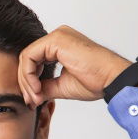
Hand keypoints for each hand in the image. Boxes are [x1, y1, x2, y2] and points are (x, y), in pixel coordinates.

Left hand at [17, 25, 132, 107]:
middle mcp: (58, 37)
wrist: (111, 80)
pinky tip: (37, 89)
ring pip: (26, 58)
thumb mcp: (62, 86)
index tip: (33, 100)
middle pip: (28, 59)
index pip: (34, 61)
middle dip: (26, 83)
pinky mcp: (56, 40)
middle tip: (32, 101)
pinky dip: (29, 75)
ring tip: (36, 98)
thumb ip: (45, 86)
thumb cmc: (96, 81)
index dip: (29, 82)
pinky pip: (30, 56)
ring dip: (27, 81)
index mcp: (60, 46)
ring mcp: (57, 36)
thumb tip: (31, 95)